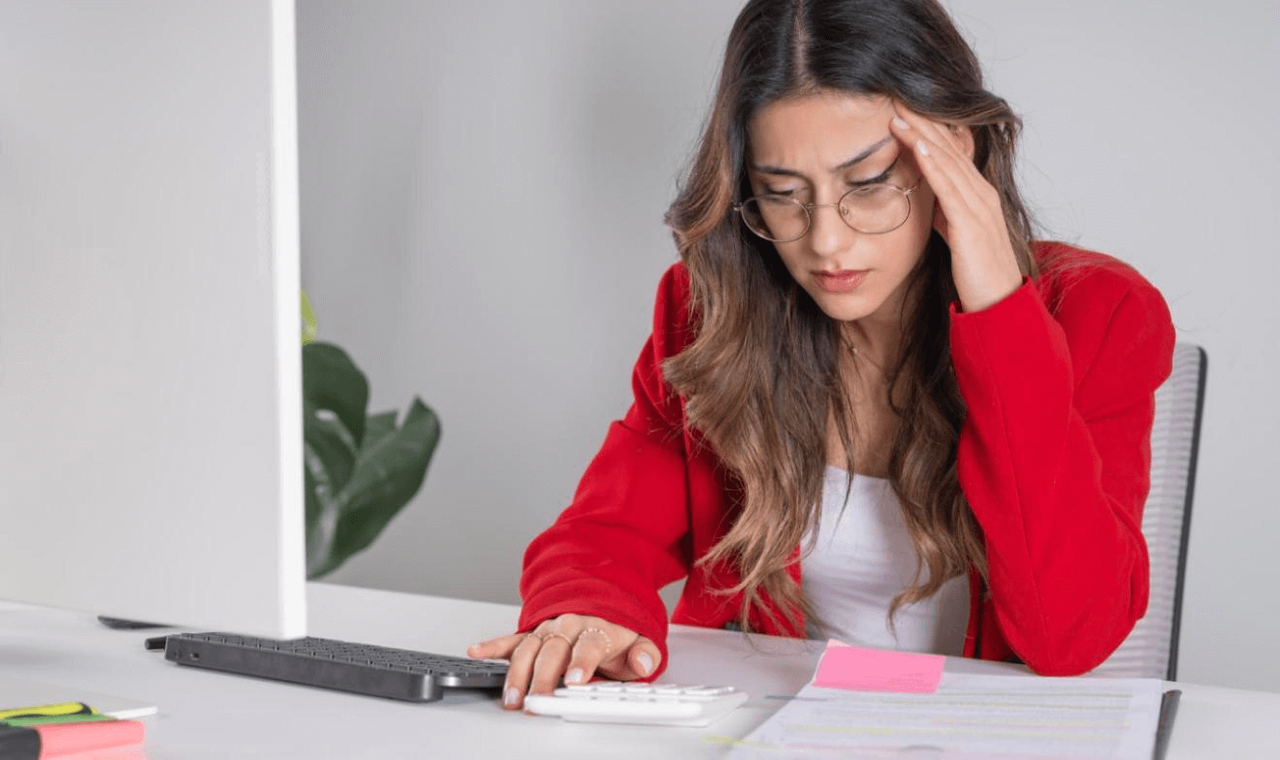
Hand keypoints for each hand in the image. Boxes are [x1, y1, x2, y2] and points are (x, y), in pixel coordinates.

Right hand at [467, 613, 661, 710]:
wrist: (601, 609)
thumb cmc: (615, 635)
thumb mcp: (639, 643)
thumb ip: (645, 655)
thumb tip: (645, 662)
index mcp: (596, 628)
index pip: (588, 645)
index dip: (581, 663)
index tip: (575, 681)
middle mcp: (568, 626)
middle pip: (553, 651)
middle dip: (543, 677)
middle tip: (537, 700)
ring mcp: (548, 630)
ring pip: (529, 649)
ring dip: (517, 673)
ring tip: (512, 696)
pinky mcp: (532, 635)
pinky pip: (510, 639)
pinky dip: (493, 645)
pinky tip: (477, 651)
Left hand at [888, 104, 1023, 312]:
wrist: (998, 304)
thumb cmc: (976, 272)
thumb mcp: (955, 232)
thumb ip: (945, 209)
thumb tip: (927, 192)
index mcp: (977, 193)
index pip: (949, 152)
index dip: (925, 128)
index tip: (901, 108)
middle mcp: (981, 193)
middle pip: (948, 148)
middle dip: (921, 122)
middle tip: (895, 97)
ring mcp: (979, 206)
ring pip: (947, 161)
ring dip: (921, 135)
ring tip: (897, 114)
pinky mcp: (971, 224)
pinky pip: (949, 187)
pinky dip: (932, 164)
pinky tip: (916, 147)